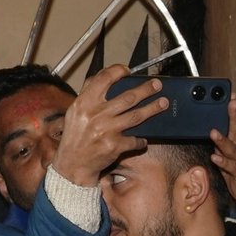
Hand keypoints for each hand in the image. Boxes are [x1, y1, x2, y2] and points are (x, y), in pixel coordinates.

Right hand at [50, 65, 166, 187]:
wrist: (73, 164)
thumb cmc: (76, 136)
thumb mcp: (76, 111)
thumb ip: (88, 94)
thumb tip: (103, 76)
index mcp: (84, 102)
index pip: (103, 79)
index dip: (117, 71)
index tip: (128, 70)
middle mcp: (95, 114)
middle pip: (127, 98)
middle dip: (146, 90)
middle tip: (157, 85)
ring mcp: (106, 130)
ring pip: (136, 116)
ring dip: (153, 109)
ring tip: (163, 103)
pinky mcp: (114, 146)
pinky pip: (135, 140)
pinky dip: (141, 140)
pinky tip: (144, 139)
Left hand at [210, 98, 235, 210]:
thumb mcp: (228, 155)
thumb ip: (220, 145)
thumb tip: (209, 133)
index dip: (233, 110)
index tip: (231, 96)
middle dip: (233, 117)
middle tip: (227, 105)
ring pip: (232, 149)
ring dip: (223, 140)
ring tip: (213, 133)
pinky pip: (231, 166)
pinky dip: (223, 161)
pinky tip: (215, 157)